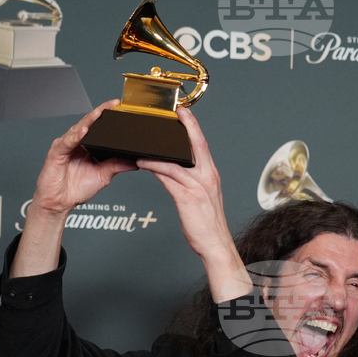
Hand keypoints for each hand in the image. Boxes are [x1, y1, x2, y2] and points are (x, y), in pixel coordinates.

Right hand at [32, 100, 137, 217]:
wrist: (59, 203)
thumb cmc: (76, 189)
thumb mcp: (103, 175)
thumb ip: (117, 166)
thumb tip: (135, 162)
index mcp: (86, 146)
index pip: (98, 127)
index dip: (107, 117)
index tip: (120, 109)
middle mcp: (76, 142)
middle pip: (88, 123)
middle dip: (100, 112)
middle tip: (113, 104)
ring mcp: (65, 146)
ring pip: (78, 129)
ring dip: (89, 120)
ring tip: (100, 113)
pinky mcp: (57, 153)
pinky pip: (67, 142)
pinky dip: (75, 136)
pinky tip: (83, 132)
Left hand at [139, 108, 248, 301]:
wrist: (215, 244)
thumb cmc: (207, 223)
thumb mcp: (202, 197)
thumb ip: (190, 180)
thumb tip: (173, 168)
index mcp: (211, 175)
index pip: (202, 145)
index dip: (193, 127)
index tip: (183, 113)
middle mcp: (207, 177)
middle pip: (194, 145)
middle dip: (184, 127)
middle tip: (171, 113)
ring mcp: (198, 187)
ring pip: (175, 161)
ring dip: (157, 151)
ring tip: (142, 143)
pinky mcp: (187, 198)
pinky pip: (168, 178)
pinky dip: (155, 167)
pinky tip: (143, 162)